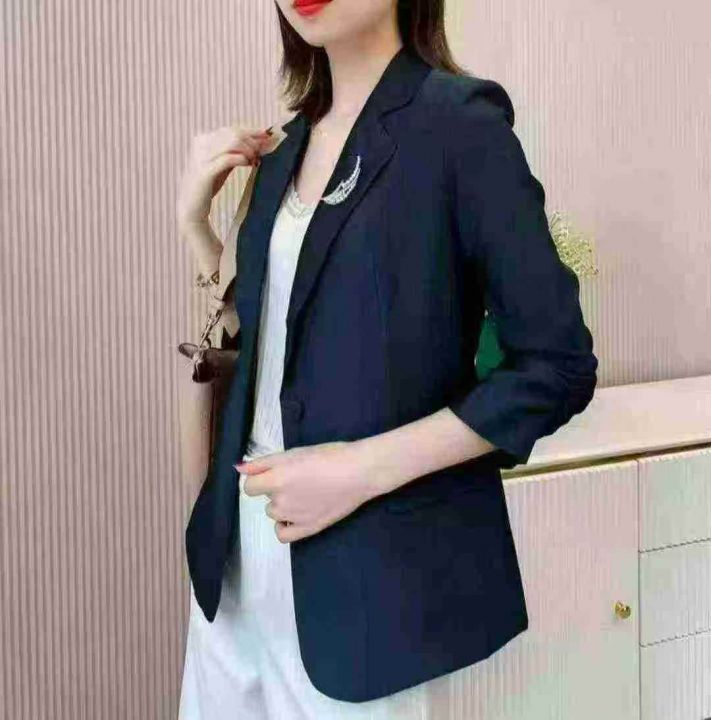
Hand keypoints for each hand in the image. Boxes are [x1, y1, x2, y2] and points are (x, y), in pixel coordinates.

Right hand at [176, 123, 271, 231]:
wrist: (191, 205)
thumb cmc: (208, 185)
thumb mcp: (221, 165)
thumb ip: (234, 153)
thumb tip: (257, 144)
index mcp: (203, 140)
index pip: (231, 129)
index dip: (251, 131)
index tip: (266, 136)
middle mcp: (201, 145)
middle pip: (234, 133)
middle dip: (252, 141)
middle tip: (261, 153)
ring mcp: (202, 157)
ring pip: (233, 142)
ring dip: (249, 150)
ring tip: (255, 160)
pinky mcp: (205, 172)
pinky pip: (228, 159)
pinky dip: (242, 159)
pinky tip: (248, 164)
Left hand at [234, 441, 373, 543]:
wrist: (359, 472)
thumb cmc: (329, 456)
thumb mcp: (293, 453)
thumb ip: (262, 463)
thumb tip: (238, 469)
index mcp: (275, 479)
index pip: (249, 487)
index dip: (260, 479)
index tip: (274, 475)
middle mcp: (280, 501)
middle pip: (265, 500)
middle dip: (276, 491)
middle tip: (299, 480)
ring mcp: (293, 518)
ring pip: (275, 514)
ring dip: (283, 506)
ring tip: (305, 494)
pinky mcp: (307, 529)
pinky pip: (283, 534)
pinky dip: (285, 526)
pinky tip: (297, 516)